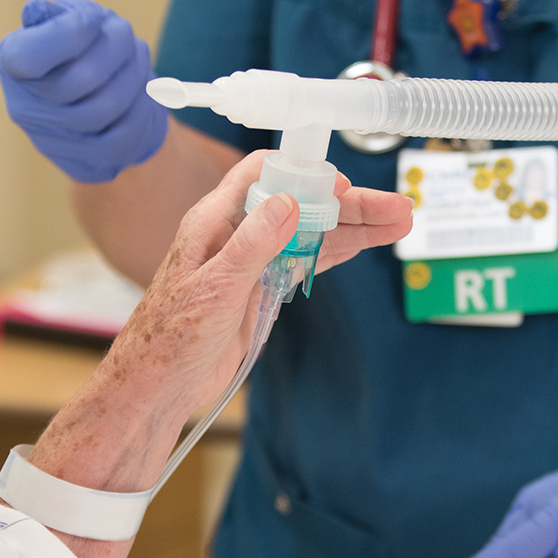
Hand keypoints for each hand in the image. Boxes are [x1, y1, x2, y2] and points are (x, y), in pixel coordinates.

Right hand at [0, 0, 167, 182]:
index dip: (72, 33)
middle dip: (116, 45)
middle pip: (84, 78)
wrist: (97, 98)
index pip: (29, 57)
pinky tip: (144, 86)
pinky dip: (143, 104)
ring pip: (109, 105)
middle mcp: (26, 107)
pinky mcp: (88, 162)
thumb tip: (35, 10)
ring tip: (136, 51)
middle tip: (124, 30)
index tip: (93, 19)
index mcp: (12, 64)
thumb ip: (56, 15)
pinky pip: (126, 134)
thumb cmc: (78, 45)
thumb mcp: (63, 20)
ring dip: (134, 71)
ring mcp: (54, 140)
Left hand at [33, 152, 409, 498]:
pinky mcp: (261, 289)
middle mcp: (236, 234)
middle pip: (302, 204)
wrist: (159, 384)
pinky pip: (305, 261)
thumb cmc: (170, 336)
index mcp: (216, 220)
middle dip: (350, 204)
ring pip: (311, 234)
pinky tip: (365, 244)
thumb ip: (252, 243)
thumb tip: (288, 202)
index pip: (263, 174)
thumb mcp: (215, 286)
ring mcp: (251, 261)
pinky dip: (335, 252)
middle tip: (396, 207)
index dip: (305, 172)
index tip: (343, 184)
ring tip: (399, 222)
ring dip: (353, 228)